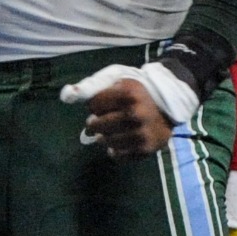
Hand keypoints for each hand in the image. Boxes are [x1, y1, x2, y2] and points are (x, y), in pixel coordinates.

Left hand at [60, 62, 197, 159]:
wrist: (170, 108)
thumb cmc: (138, 92)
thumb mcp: (118, 80)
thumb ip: (92, 85)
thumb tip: (66, 95)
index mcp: (129, 93)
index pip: (93, 104)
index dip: (96, 104)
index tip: (104, 104)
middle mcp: (136, 113)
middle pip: (95, 125)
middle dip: (95, 123)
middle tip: (101, 121)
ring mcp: (141, 133)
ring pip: (104, 141)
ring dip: (104, 137)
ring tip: (112, 131)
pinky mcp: (145, 149)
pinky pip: (117, 155)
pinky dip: (114, 150)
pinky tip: (120, 141)